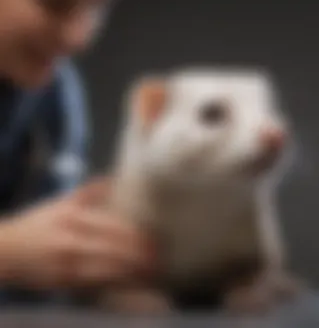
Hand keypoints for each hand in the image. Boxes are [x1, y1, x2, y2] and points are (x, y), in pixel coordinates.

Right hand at [0, 177, 154, 289]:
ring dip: (131, 273)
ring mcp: (67, 265)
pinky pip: (95, 284)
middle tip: (158, 258)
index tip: (153, 239)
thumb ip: (90, 191)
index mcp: (73, 218)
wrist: (5, 250)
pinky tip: (129, 283)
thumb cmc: (38, 223)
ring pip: (106, 271)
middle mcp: (72, 242)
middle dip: (138, 256)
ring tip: (151, 272)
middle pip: (112, 251)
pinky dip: (115, 284)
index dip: (134, 236)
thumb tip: (115, 178)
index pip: (111, 228)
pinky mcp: (64, 282)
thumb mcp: (62, 201)